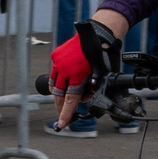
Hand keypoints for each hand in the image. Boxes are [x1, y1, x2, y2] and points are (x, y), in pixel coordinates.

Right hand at [51, 12, 126, 127]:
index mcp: (78, 75)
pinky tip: (68, 80)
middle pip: (59, 95)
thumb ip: (91, 89)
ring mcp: (59, 62)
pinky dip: (60, 79)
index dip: (65, 113)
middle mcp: (65, 69)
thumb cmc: (102, 55)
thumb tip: (84, 99)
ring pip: (54, 85)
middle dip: (61, 106)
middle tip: (64, 114)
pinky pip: (55, 72)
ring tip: (66, 97)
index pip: (70, 99)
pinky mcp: (56, 55)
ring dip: (59, 93)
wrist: (97, 34)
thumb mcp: (100, 75)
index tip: (61, 124)